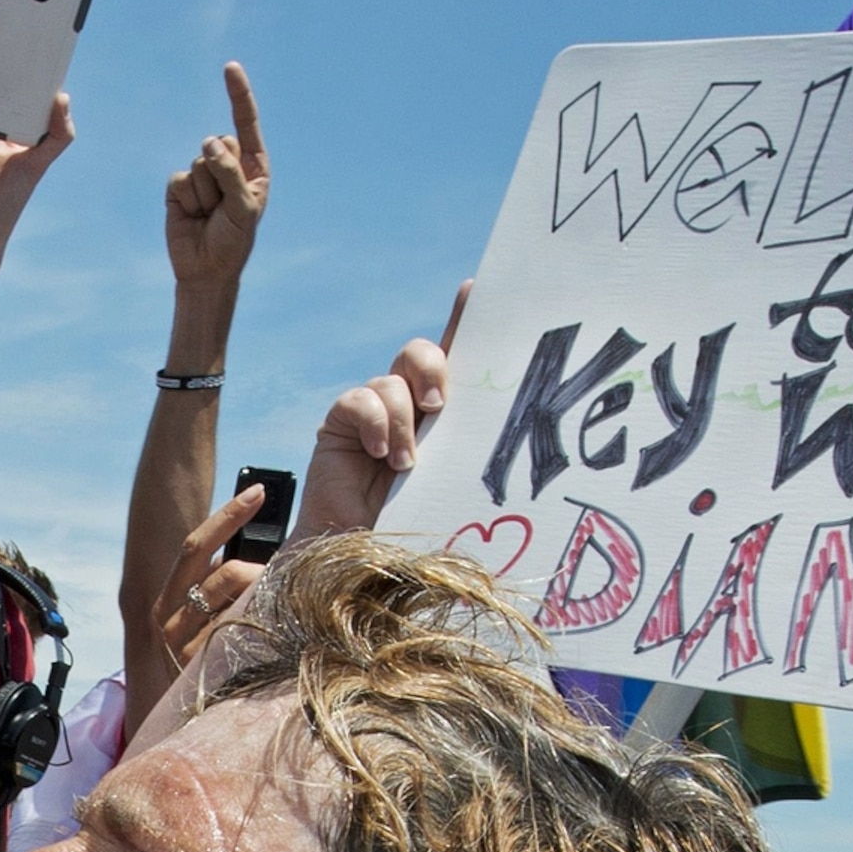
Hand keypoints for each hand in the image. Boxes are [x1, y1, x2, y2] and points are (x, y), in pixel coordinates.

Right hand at [153, 485, 267, 674]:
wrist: (183, 728)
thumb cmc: (202, 667)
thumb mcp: (202, 622)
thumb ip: (216, 591)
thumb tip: (256, 558)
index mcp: (167, 601)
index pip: (195, 547)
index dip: (227, 516)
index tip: (258, 491)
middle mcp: (169, 620)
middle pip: (223, 570)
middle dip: (259, 564)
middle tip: (281, 566)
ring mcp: (184, 646)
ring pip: (237, 598)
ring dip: (265, 593)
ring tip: (281, 603)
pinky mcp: (202, 669)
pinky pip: (244, 631)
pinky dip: (266, 623)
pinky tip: (278, 628)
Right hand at [163, 63, 268, 291]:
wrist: (206, 271)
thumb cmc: (233, 241)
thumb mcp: (243, 207)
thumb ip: (230, 171)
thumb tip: (208, 141)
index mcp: (252, 166)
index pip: (245, 123)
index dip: (238, 95)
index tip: (230, 68)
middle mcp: (227, 165)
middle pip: (219, 145)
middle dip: (221, 176)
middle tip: (223, 208)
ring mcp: (202, 175)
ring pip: (199, 164)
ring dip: (205, 195)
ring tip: (209, 216)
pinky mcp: (179, 188)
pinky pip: (180, 180)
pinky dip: (187, 200)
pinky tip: (192, 217)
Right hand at [288, 287, 469, 547]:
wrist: (358, 561)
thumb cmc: (410, 531)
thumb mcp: (450, 484)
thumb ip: (467, 454)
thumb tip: (512, 435)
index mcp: (439, 416)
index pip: (455, 357)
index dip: (464, 319)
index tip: (478, 290)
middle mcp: (406, 405)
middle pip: (419, 353)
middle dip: (431, 368)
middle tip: (438, 406)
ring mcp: (371, 413)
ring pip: (390, 379)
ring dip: (401, 419)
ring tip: (406, 464)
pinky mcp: (340, 425)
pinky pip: (357, 400)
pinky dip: (374, 423)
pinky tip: (380, 453)